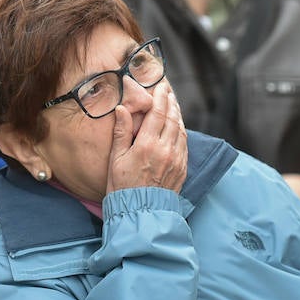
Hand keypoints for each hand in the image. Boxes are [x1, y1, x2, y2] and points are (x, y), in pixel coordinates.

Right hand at [106, 80, 186, 194]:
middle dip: (170, 102)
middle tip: (168, 90)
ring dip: (177, 114)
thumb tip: (122, 108)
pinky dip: (181, 130)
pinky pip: (184, 143)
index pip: (157, 113)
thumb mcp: (115, 159)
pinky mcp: (182, 168)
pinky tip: (177, 126)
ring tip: (173, 104)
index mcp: (146, 145)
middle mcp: (165, 149)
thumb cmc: (122, 187)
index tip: (161, 86)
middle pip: (172, 118)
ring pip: (180, 129)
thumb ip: (121, 132)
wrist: (141, 213)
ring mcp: (176, 159)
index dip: (160, 97)